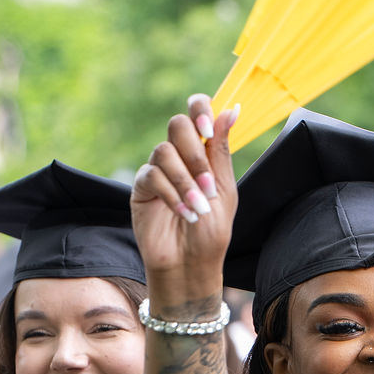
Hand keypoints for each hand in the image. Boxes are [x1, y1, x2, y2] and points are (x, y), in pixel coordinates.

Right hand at [131, 93, 238, 309]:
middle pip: (177, 125)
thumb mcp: (224, 189)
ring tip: (198, 208)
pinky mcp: (141, 188)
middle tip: (208, 183)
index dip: (200, 110)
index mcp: (202, 151)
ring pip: (164, 152)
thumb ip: (221, 150)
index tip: (208, 129)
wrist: (191, 265)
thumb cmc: (211, 232)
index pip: (197, 110)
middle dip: (195, 153)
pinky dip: (171, 194)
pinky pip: (151, 175)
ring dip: (185, 180)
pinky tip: (183, 213)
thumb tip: (232, 109)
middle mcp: (178, 156)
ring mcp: (158, 170)